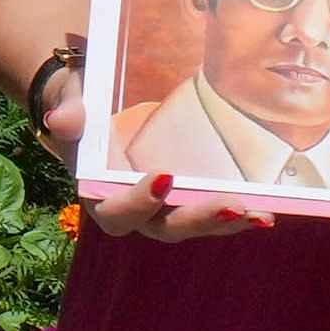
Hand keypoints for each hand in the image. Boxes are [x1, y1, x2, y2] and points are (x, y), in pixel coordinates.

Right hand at [34, 56, 271, 242]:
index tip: (162, 177)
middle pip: (167, 227)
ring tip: (262, 214)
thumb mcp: (72, 103)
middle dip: (200, 217)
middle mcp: (135, 212)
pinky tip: (266, 211)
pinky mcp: (188, 200)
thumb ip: (69, 112)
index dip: (138, 203)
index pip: (116, 213)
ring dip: (229, 222)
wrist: (96, 109)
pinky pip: (214, 214)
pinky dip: (240, 214)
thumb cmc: (83, 107)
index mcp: (99, 196)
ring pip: (196, 226)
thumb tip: (63, 119)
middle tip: (232, 204)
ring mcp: (165, 210)